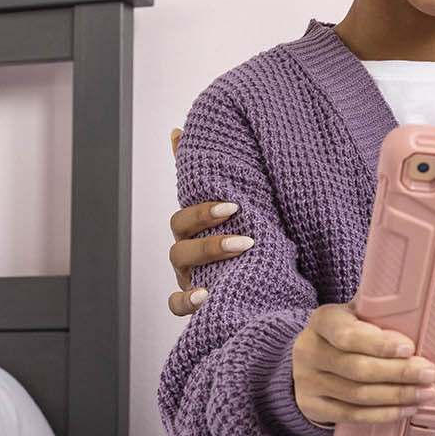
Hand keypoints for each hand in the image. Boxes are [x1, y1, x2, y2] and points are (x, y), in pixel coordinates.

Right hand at [167, 127, 252, 316]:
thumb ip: (206, 172)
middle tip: (247, 238)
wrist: (257, 270)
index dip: (203, 212)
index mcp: (192, 231)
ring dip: (208, 262)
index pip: (184, 218)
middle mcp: (186, 254)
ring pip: (182, 270)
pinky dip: (186, 301)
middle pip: (182, 245)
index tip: (234, 207)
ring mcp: (188, 278)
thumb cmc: (240, 231)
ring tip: (239, 259)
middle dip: (212, 240)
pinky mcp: (195, 302)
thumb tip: (177, 130)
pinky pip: (177, 305)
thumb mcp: (229, 201)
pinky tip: (206, 296)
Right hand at [292, 303, 434, 425]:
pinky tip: (405, 409)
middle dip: (398, 373)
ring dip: (396, 395)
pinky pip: (351, 415)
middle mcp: (309, 350)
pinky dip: (382, 414)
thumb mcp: (352, 314)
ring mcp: (307, 381)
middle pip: (357, 368)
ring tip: (425, 392)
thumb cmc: (343, 333)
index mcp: (322, 321)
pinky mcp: (312, 406)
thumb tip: (412, 295)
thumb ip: (375, 307)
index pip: (347, 335)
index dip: (379, 344)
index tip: (410, 348)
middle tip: (429, 373)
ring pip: (357, 395)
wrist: (307, 362)